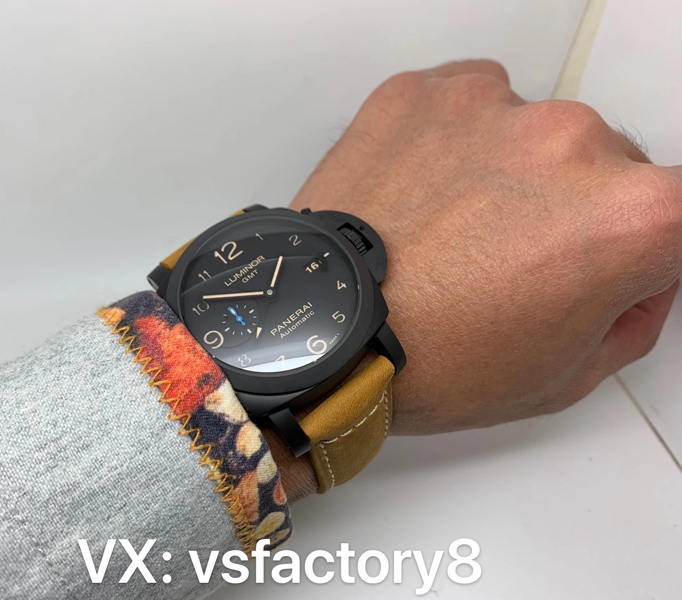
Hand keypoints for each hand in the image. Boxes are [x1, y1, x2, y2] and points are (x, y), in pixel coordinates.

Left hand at [289, 59, 681, 435]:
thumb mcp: (564, 375)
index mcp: (629, 217)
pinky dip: (456, 143)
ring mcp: (492, 107)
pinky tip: (420, 196)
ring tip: (449, 230)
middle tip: (506, 260)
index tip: (603, 267)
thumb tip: (642, 275)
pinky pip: (468, 107)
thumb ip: (632, 315)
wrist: (321, 334)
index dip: (641, 248)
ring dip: (509, 172)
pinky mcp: (425, 92)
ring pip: (532, 132)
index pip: (678, 211)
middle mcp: (570, 142)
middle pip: (605, 164)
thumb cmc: (429, 363)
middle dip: (572, 208)